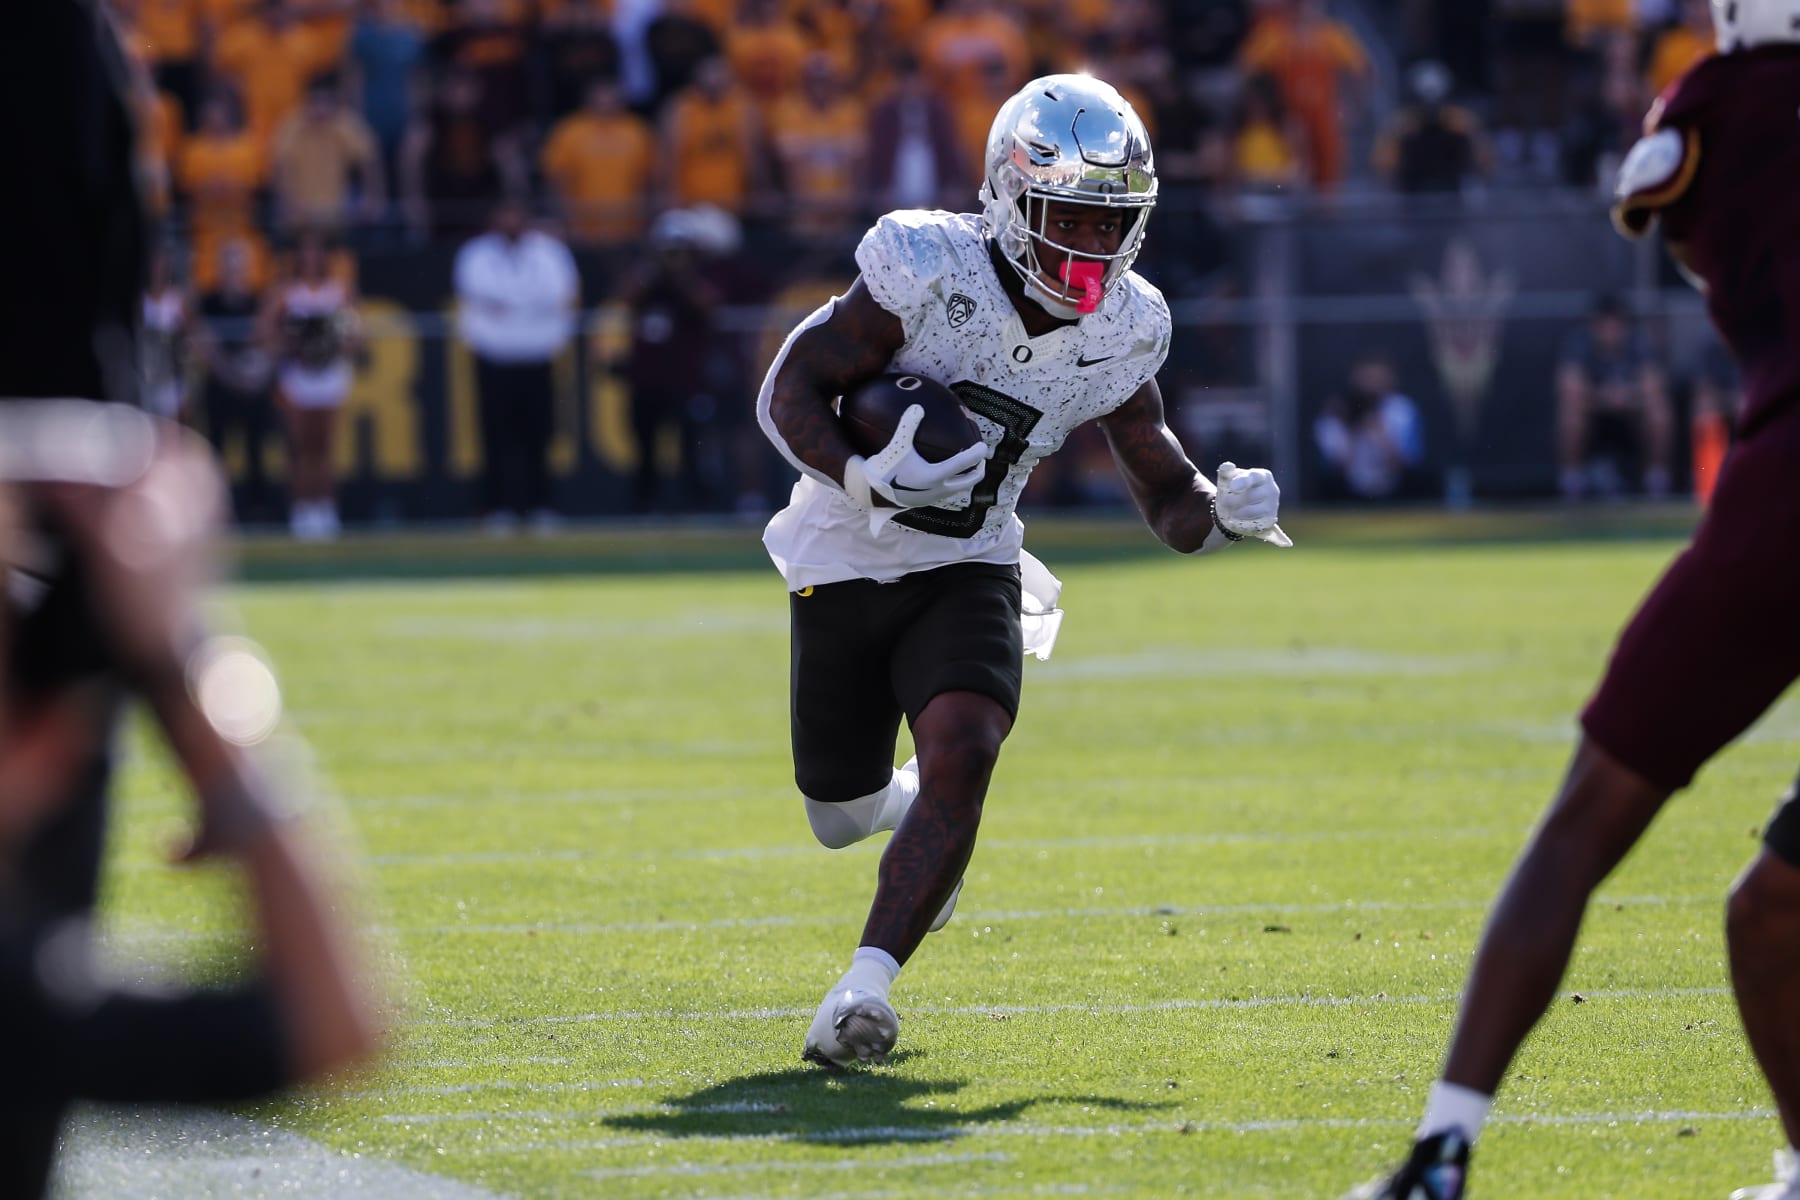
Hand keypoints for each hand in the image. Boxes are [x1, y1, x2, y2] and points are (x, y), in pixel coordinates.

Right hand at [843, 404, 990, 510]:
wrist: (871, 492)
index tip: (984, 446)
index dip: (977, 454)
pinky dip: (951, 483)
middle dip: (979, 471)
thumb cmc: (885, 468)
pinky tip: (943, 475)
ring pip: (957, 490)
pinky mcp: (925, 502)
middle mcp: (938, 489)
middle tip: (982, 461)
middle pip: (968, 482)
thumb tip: (917, 406)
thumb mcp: (896, 445)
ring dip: (965, 479)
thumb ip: (907, 425)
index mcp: (936, 475)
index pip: (964, 463)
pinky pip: (945, 492)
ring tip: (967, 469)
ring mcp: (933, 498)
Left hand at [1214, 462, 1292, 547]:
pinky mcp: (1270, 520)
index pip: (1255, 477)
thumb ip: (1226, 472)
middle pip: (1251, 496)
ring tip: (1231, 511)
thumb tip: (1227, 466)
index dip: (1243, 482)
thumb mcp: (1227, 480)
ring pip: (1252, 511)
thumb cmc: (1233, 491)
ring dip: (1236, 512)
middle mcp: (1272, 490)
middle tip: (1225, 502)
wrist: (1236, 509)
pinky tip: (1238, 519)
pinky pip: (1254, 523)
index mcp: (1262, 475)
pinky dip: (1242, 521)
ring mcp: (1273, 505)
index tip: (1233, 488)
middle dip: (1234, 500)